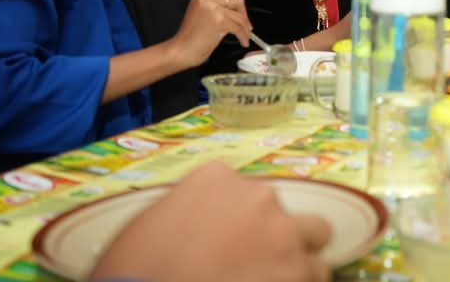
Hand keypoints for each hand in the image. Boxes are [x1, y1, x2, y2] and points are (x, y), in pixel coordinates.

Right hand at [90, 162, 330, 281]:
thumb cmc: (132, 270)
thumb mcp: (149, 225)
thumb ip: (186, 214)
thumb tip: (200, 229)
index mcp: (217, 178)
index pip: (241, 189)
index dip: (238, 218)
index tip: (228, 239)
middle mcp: (258, 196)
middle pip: (286, 208)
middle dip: (279, 233)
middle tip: (258, 261)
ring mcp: (283, 233)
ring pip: (316, 237)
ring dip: (300, 258)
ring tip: (279, 278)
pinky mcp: (296, 270)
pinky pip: (317, 274)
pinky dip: (301, 281)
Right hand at [168, 0, 251, 68]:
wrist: (182, 49)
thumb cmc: (192, 31)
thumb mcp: (201, 5)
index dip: (238, 6)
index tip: (240, 15)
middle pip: (238, 1)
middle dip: (243, 15)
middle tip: (246, 27)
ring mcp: (213, 8)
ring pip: (239, 15)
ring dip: (245, 28)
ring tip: (244, 36)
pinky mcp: (219, 20)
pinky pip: (238, 27)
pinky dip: (243, 35)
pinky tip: (242, 41)